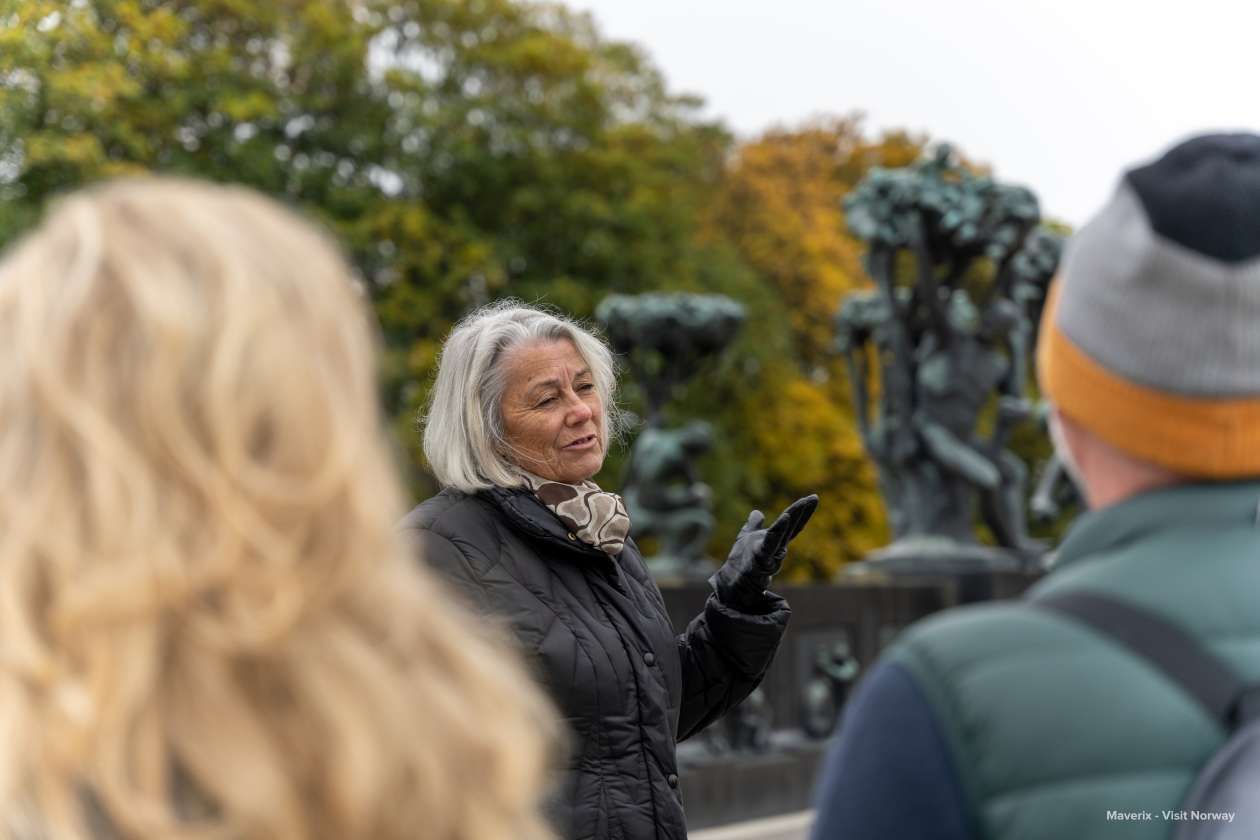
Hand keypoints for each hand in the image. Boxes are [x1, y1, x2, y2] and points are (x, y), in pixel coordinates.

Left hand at [710, 495, 818, 611]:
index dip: (802, 511)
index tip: (813, 497)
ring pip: (782, 534)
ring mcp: (770, 554)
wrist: (734, 583)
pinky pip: (771, 543)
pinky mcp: (761, 559)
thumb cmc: (743, 562)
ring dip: (791, 519)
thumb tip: (757, 512)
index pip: (792, 524)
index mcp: (775, 541)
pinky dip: (778, 531)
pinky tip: (784, 518)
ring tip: (800, 504)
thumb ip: (753, 526)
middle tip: (814, 497)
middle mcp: (777, 547)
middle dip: (802, 512)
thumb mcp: (747, 538)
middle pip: (792, 527)